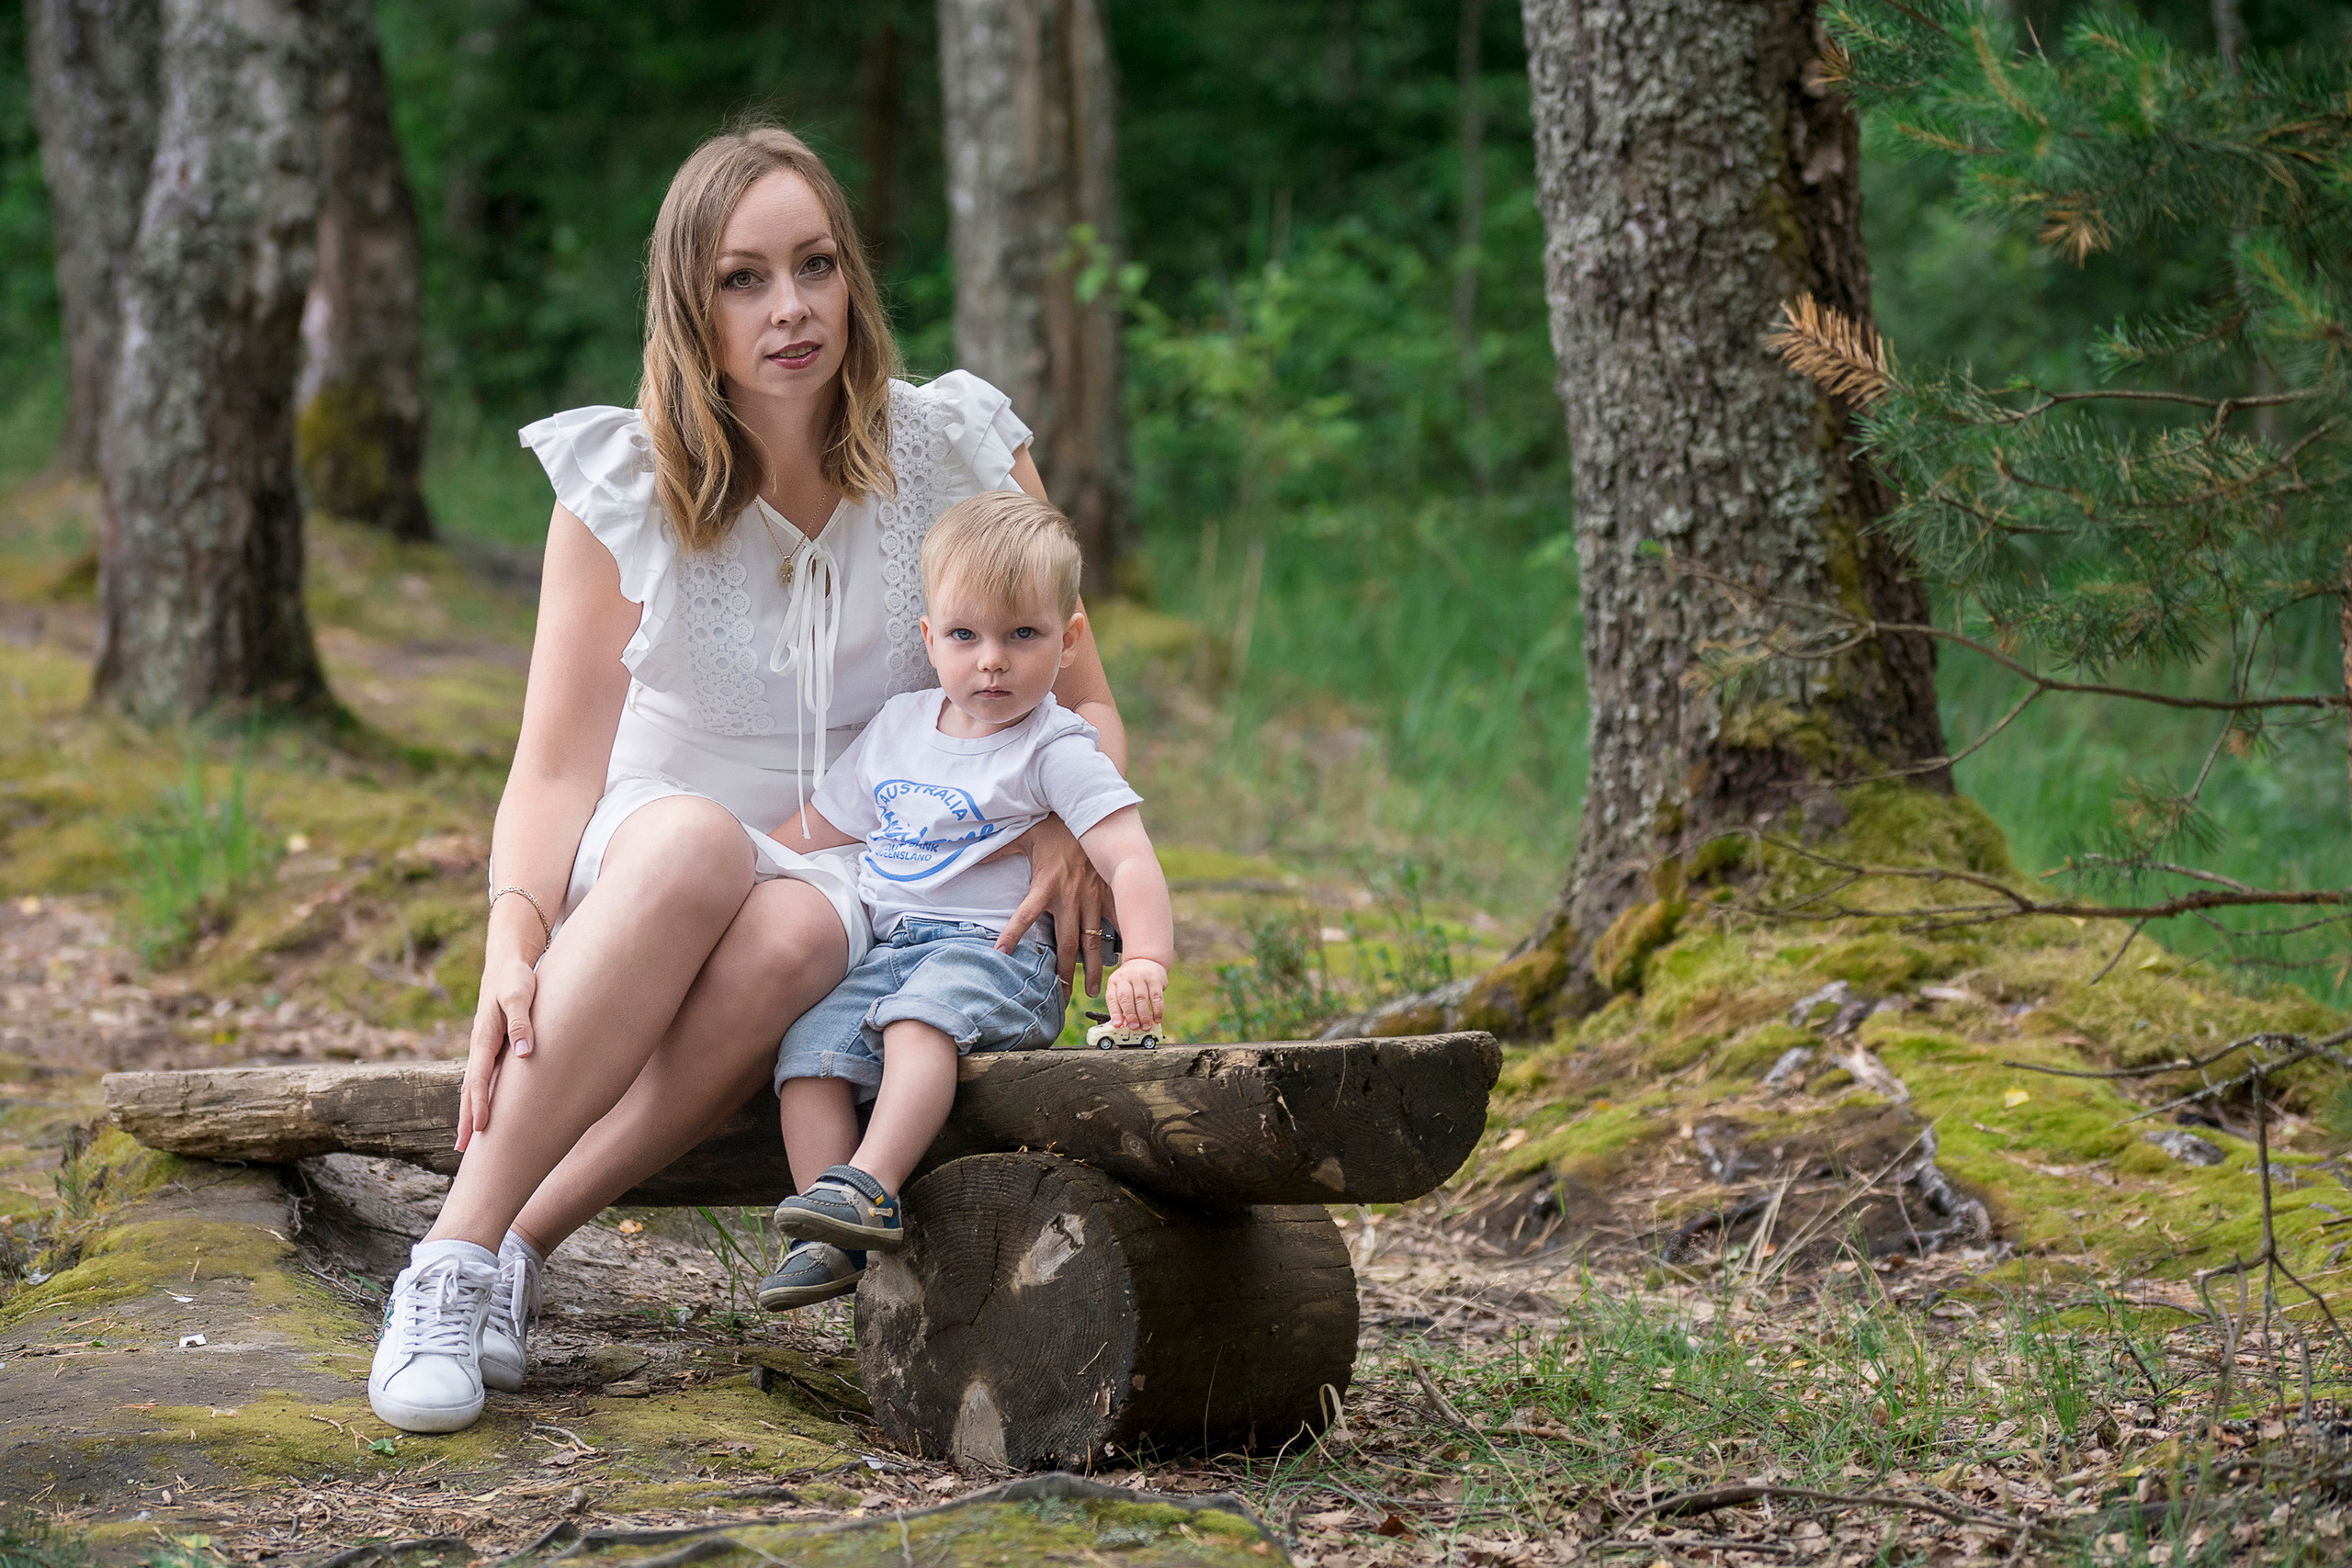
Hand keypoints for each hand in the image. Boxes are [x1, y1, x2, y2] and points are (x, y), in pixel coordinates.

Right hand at [458, 945, 538, 1151]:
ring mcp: (485, 1047)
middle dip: (466, 1118)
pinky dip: (479, 1096)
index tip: (480, 1129)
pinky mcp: (494, 1045)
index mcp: (485, 1037)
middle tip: (462, 1150)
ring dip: (470, 1111)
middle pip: (471, 1088)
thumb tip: (524, 1054)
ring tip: (467, 1140)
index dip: (480, 1104)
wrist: (507, 961)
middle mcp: (481, 1046)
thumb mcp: (520, 994)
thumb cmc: (516, 977)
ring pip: (474, 1085)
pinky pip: (484, 1076)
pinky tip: (483, 1110)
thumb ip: (522, 1022)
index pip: (479, 1078)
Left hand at [989, 814, 1112, 993]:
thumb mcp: (1024, 835)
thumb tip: (971, 855)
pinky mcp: (1107, 894)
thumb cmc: (1054, 825)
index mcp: (1046, 885)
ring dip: (1092, 968)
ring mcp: (1091, 898)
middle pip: (1064, 943)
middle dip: (1063, 973)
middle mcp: (1070, 897)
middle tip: (1061, 998)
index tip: (1001, 954)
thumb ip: (1000, 850)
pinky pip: (1114, 922)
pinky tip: (1123, 962)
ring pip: (1091, 940)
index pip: (1024, 915)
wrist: (1090, 811)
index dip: (1011, 934)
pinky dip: (1118, 942)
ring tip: (1093, 991)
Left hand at [1106, 958, 1166, 1031]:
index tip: (1117, 1025)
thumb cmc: (1131, 982)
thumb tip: (1120, 1025)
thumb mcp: (1121, 989)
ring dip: (1144, 1015)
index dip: (1115, 1013)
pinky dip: (1157, 1010)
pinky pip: (1156, 997)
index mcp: (1114, 981)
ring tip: (1146, 1026)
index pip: (1112, 998)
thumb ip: (1119, 1006)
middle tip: (1134, 1027)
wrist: (1145, 961)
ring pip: (1141, 998)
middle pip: (1126, 998)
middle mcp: (1126, 977)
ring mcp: (1141, 976)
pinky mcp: (1155, 978)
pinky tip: (1157, 1019)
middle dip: (1130, 1015)